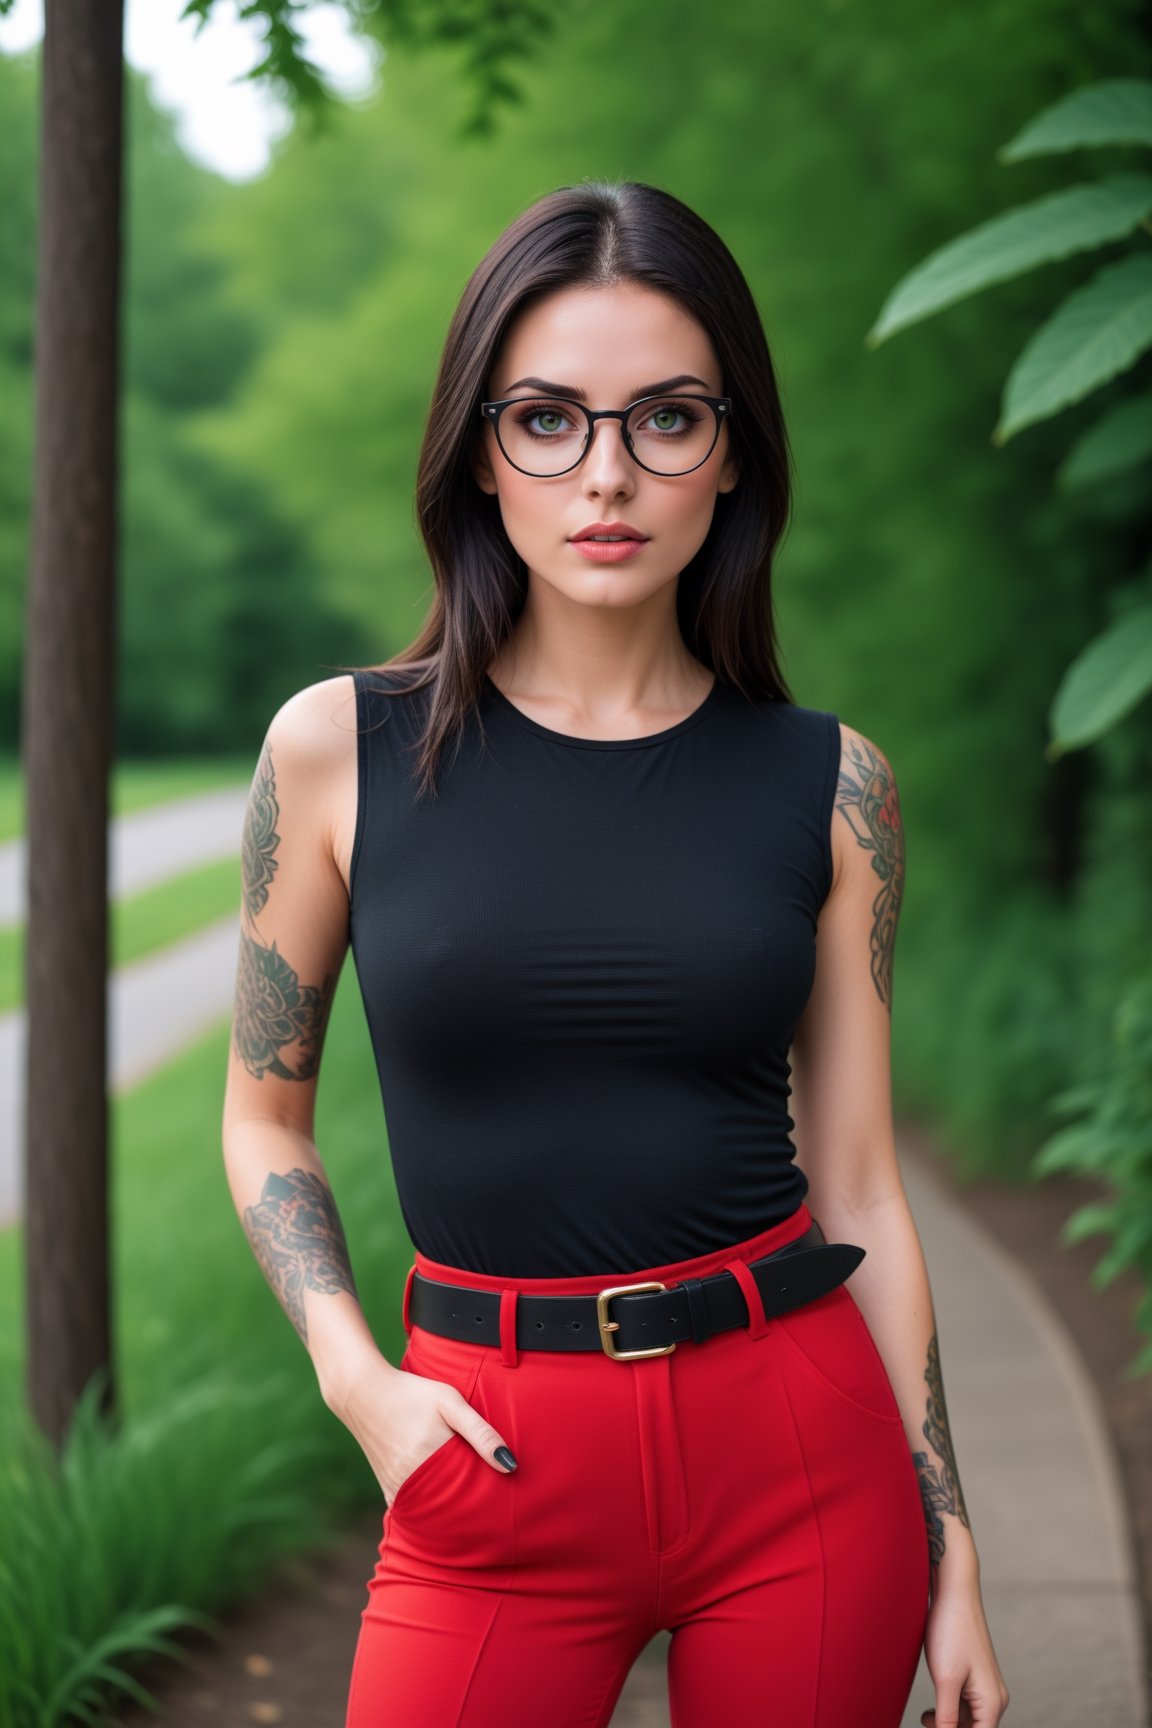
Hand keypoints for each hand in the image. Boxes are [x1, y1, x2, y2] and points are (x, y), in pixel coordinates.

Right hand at [325, 1349, 516, 1504]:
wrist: (363, 1392)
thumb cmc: (413, 1393)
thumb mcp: (450, 1402)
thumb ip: (480, 1432)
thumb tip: (510, 1466)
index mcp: (430, 1458)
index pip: (470, 1494)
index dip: (488, 1500)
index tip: (505, 1505)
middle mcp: (411, 1480)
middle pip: (452, 1508)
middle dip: (473, 1510)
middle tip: (495, 1512)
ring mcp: (397, 1488)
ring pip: (433, 1512)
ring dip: (452, 1512)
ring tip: (474, 1509)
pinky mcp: (388, 1489)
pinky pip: (414, 1508)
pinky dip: (430, 1508)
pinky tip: (444, 1502)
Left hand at [920, 1582, 1009, 1727]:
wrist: (953, 1592)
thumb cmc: (951, 1631)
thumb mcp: (945, 1680)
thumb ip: (947, 1718)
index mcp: (992, 1702)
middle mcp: (994, 1697)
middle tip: (926, 1722)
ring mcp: (985, 1686)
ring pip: (968, 1720)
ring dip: (948, 1724)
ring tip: (925, 1717)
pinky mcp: (974, 1676)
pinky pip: (965, 1705)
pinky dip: (948, 1710)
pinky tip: (930, 1710)